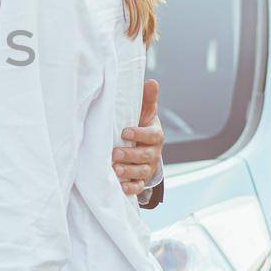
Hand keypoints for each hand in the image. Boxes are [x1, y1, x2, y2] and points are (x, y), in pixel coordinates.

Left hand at [114, 78, 164, 195]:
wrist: (144, 147)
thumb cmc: (141, 125)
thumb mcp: (146, 112)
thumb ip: (148, 99)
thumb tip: (152, 81)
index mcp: (155, 135)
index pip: (151, 135)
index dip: (139, 134)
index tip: (125, 132)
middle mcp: (153, 152)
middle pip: (145, 156)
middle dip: (130, 155)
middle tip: (115, 154)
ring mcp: (148, 167)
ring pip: (141, 172)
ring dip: (128, 171)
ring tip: (115, 169)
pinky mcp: (141, 179)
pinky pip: (138, 186)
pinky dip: (130, 188)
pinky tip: (121, 187)